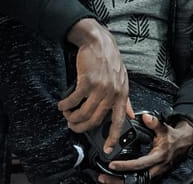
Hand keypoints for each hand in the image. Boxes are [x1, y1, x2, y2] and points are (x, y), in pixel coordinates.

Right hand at [58, 19, 133, 153]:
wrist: (98, 42)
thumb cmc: (109, 61)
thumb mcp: (122, 80)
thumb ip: (125, 100)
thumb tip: (130, 115)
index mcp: (122, 95)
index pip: (119, 121)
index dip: (113, 137)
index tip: (108, 149)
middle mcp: (112, 93)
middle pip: (95, 120)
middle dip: (81, 127)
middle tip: (72, 126)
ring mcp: (100, 88)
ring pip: (83, 113)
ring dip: (71, 117)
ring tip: (66, 115)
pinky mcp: (87, 81)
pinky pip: (74, 100)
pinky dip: (66, 105)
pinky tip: (62, 105)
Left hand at [101, 115, 192, 180]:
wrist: (184, 143)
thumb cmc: (173, 137)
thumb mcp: (164, 128)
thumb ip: (154, 123)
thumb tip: (146, 117)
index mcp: (158, 157)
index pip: (139, 164)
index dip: (125, 166)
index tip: (112, 165)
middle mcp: (156, 168)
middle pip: (135, 179)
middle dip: (119, 180)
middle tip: (103, 178)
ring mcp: (154, 172)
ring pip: (136, 181)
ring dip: (120, 182)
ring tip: (105, 179)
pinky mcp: (152, 173)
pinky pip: (138, 179)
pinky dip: (126, 180)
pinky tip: (116, 179)